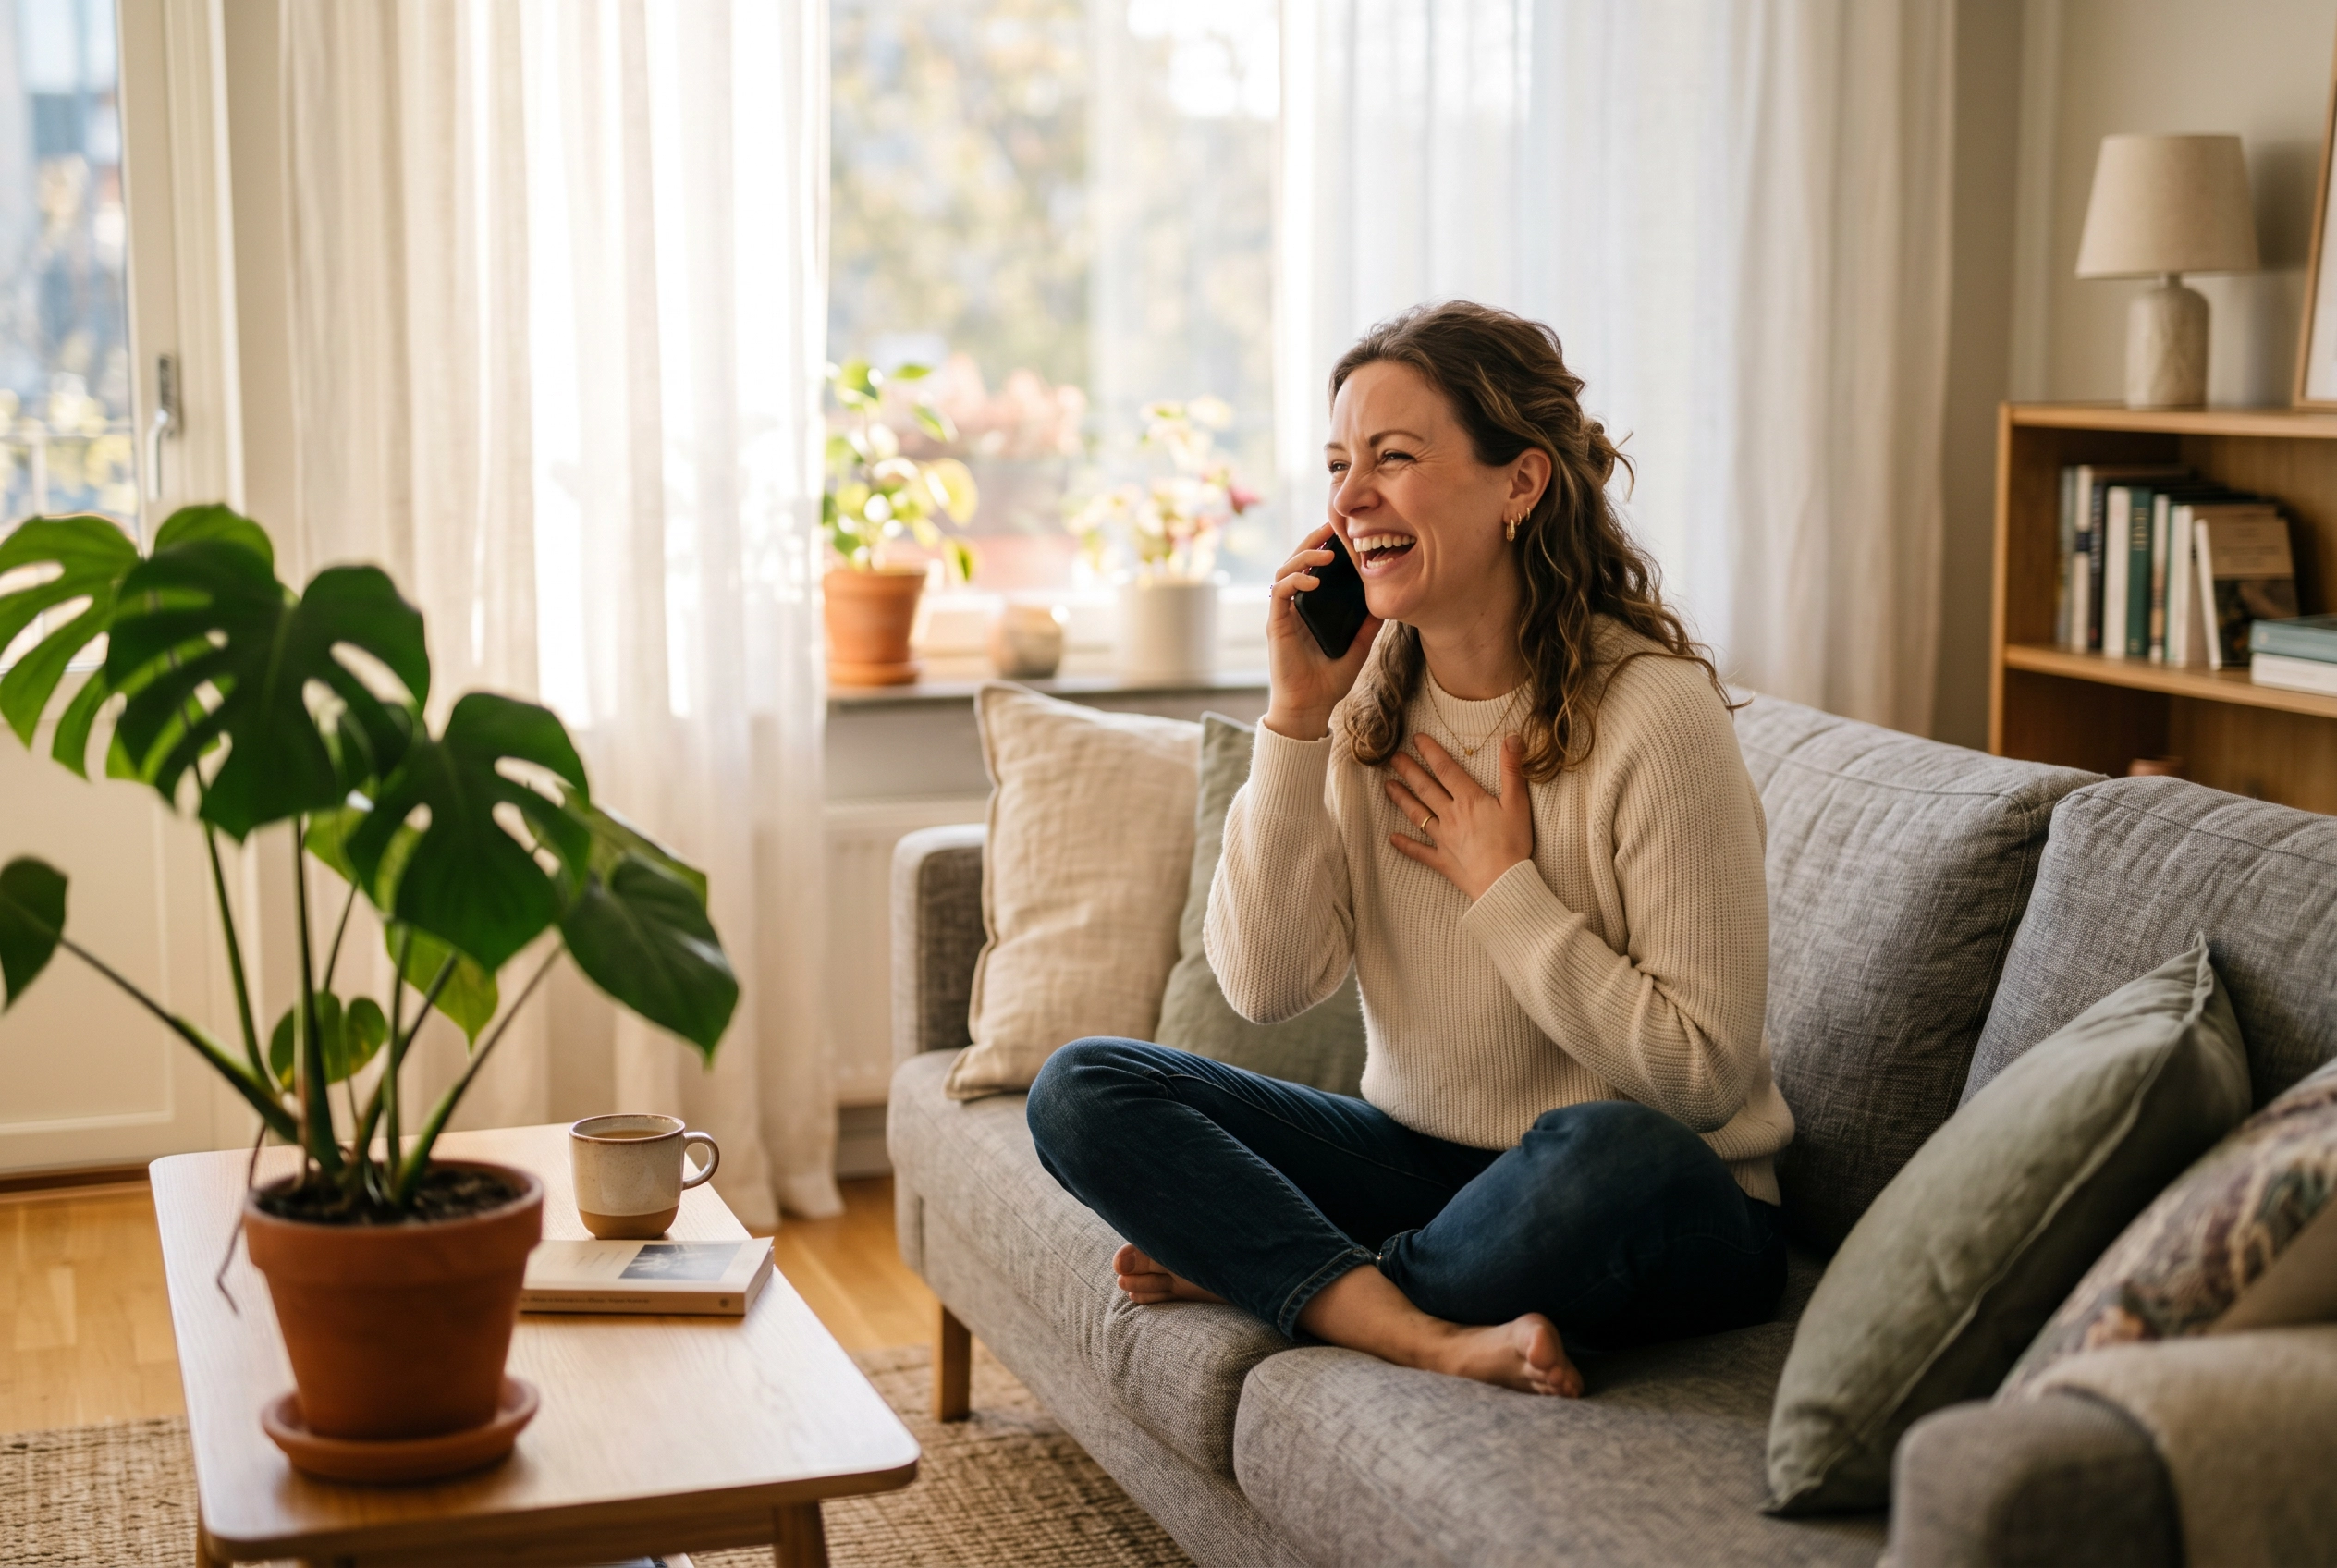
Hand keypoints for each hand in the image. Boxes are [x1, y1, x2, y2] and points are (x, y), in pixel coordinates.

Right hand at [1263, 520, 1382, 739]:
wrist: (1310, 707)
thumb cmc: (1329, 681)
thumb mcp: (1359, 647)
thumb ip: (1369, 625)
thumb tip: (1388, 602)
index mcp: (1311, 607)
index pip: (1313, 567)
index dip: (1324, 546)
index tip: (1343, 531)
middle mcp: (1295, 606)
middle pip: (1296, 560)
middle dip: (1312, 540)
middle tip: (1332, 525)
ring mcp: (1284, 613)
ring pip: (1284, 570)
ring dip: (1304, 556)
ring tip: (1327, 553)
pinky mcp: (1277, 624)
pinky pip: (1280, 593)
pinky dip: (1295, 580)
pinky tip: (1313, 580)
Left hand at [1385, 733, 1533, 900]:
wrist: (1504, 883)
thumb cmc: (1513, 843)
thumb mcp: (1518, 803)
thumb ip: (1512, 769)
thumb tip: (1512, 737)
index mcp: (1469, 800)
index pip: (1446, 769)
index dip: (1430, 751)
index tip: (1416, 738)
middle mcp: (1451, 816)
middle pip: (1426, 788)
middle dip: (1408, 770)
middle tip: (1392, 757)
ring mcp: (1443, 839)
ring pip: (1418, 814)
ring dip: (1401, 799)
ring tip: (1387, 786)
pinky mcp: (1442, 860)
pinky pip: (1419, 851)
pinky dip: (1405, 844)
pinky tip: (1392, 838)